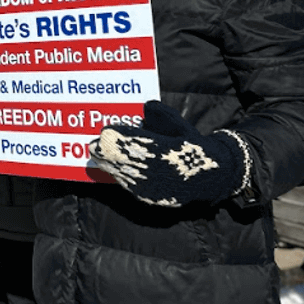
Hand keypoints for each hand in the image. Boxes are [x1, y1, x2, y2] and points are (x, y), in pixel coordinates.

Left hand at [88, 100, 250, 206]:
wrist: (211, 176)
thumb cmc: (191, 145)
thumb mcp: (178, 125)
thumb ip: (159, 114)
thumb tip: (145, 107)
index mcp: (164, 149)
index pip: (133, 141)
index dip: (117, 136)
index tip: (105, 130)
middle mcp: (157, 170)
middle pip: (123, 159)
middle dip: (106, 152)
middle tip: (92, 145)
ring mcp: (154, 186)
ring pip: (123, 175)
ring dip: (109, 165)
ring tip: (98, 156)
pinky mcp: (151, 197)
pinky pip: (130, 186)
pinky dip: (120, 177)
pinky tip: (112, 170)